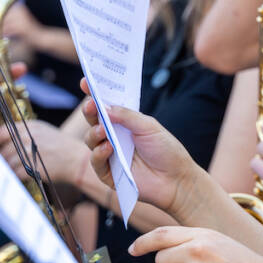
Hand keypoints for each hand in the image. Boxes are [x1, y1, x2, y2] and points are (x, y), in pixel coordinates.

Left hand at [0, 119, 87, 184]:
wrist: (75, 159)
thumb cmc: (59, 144)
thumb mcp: (42, 129)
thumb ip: (23, 131)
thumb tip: (2, 136)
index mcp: (29, 127)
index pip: (2, 131)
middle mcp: (28, 138)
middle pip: (3, 149)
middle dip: (0, 157)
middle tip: (0, 161)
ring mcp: (30, 153)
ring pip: (7, 162)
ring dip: (6, 167)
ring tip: (8, 169)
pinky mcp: (33, 168)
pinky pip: (15, 173)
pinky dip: (14, 175)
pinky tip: (17, 175)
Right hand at [80, 78, 200, 219]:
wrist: (177, 180)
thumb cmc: (166, 150)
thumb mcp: (149, 126)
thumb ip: (127, 116)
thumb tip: (105, 107)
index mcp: (124, 122)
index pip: (106, 106)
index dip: (94, 94)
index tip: (85, 82)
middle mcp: (114, 136)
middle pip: (94, 121)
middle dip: (90, 111)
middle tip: (90, 105)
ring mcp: (110, 154)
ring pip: (91, 140)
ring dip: (93, 133)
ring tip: (102, 130)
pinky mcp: (109, 174)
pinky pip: (96, 162)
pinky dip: (99, 153)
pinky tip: (109, 148)